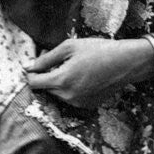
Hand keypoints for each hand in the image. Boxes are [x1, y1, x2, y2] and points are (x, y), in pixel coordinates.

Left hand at [25, 38, 153, 108]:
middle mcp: (68, 96)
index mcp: (61, 81)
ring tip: (73, 66)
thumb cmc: (98, 50)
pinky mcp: (88, 106)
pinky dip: (72, 88)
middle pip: (46, 88)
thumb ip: (45, 59)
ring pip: (58, 93)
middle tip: (59, 59)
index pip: (33, 83)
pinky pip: (71, 97)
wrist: (126, 63)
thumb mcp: (69, 47)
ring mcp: (78, 103)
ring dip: (60, 82)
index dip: (32, 72)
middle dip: (47, 75)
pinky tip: (83, 75)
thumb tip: (28, 67)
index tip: (37, 62)